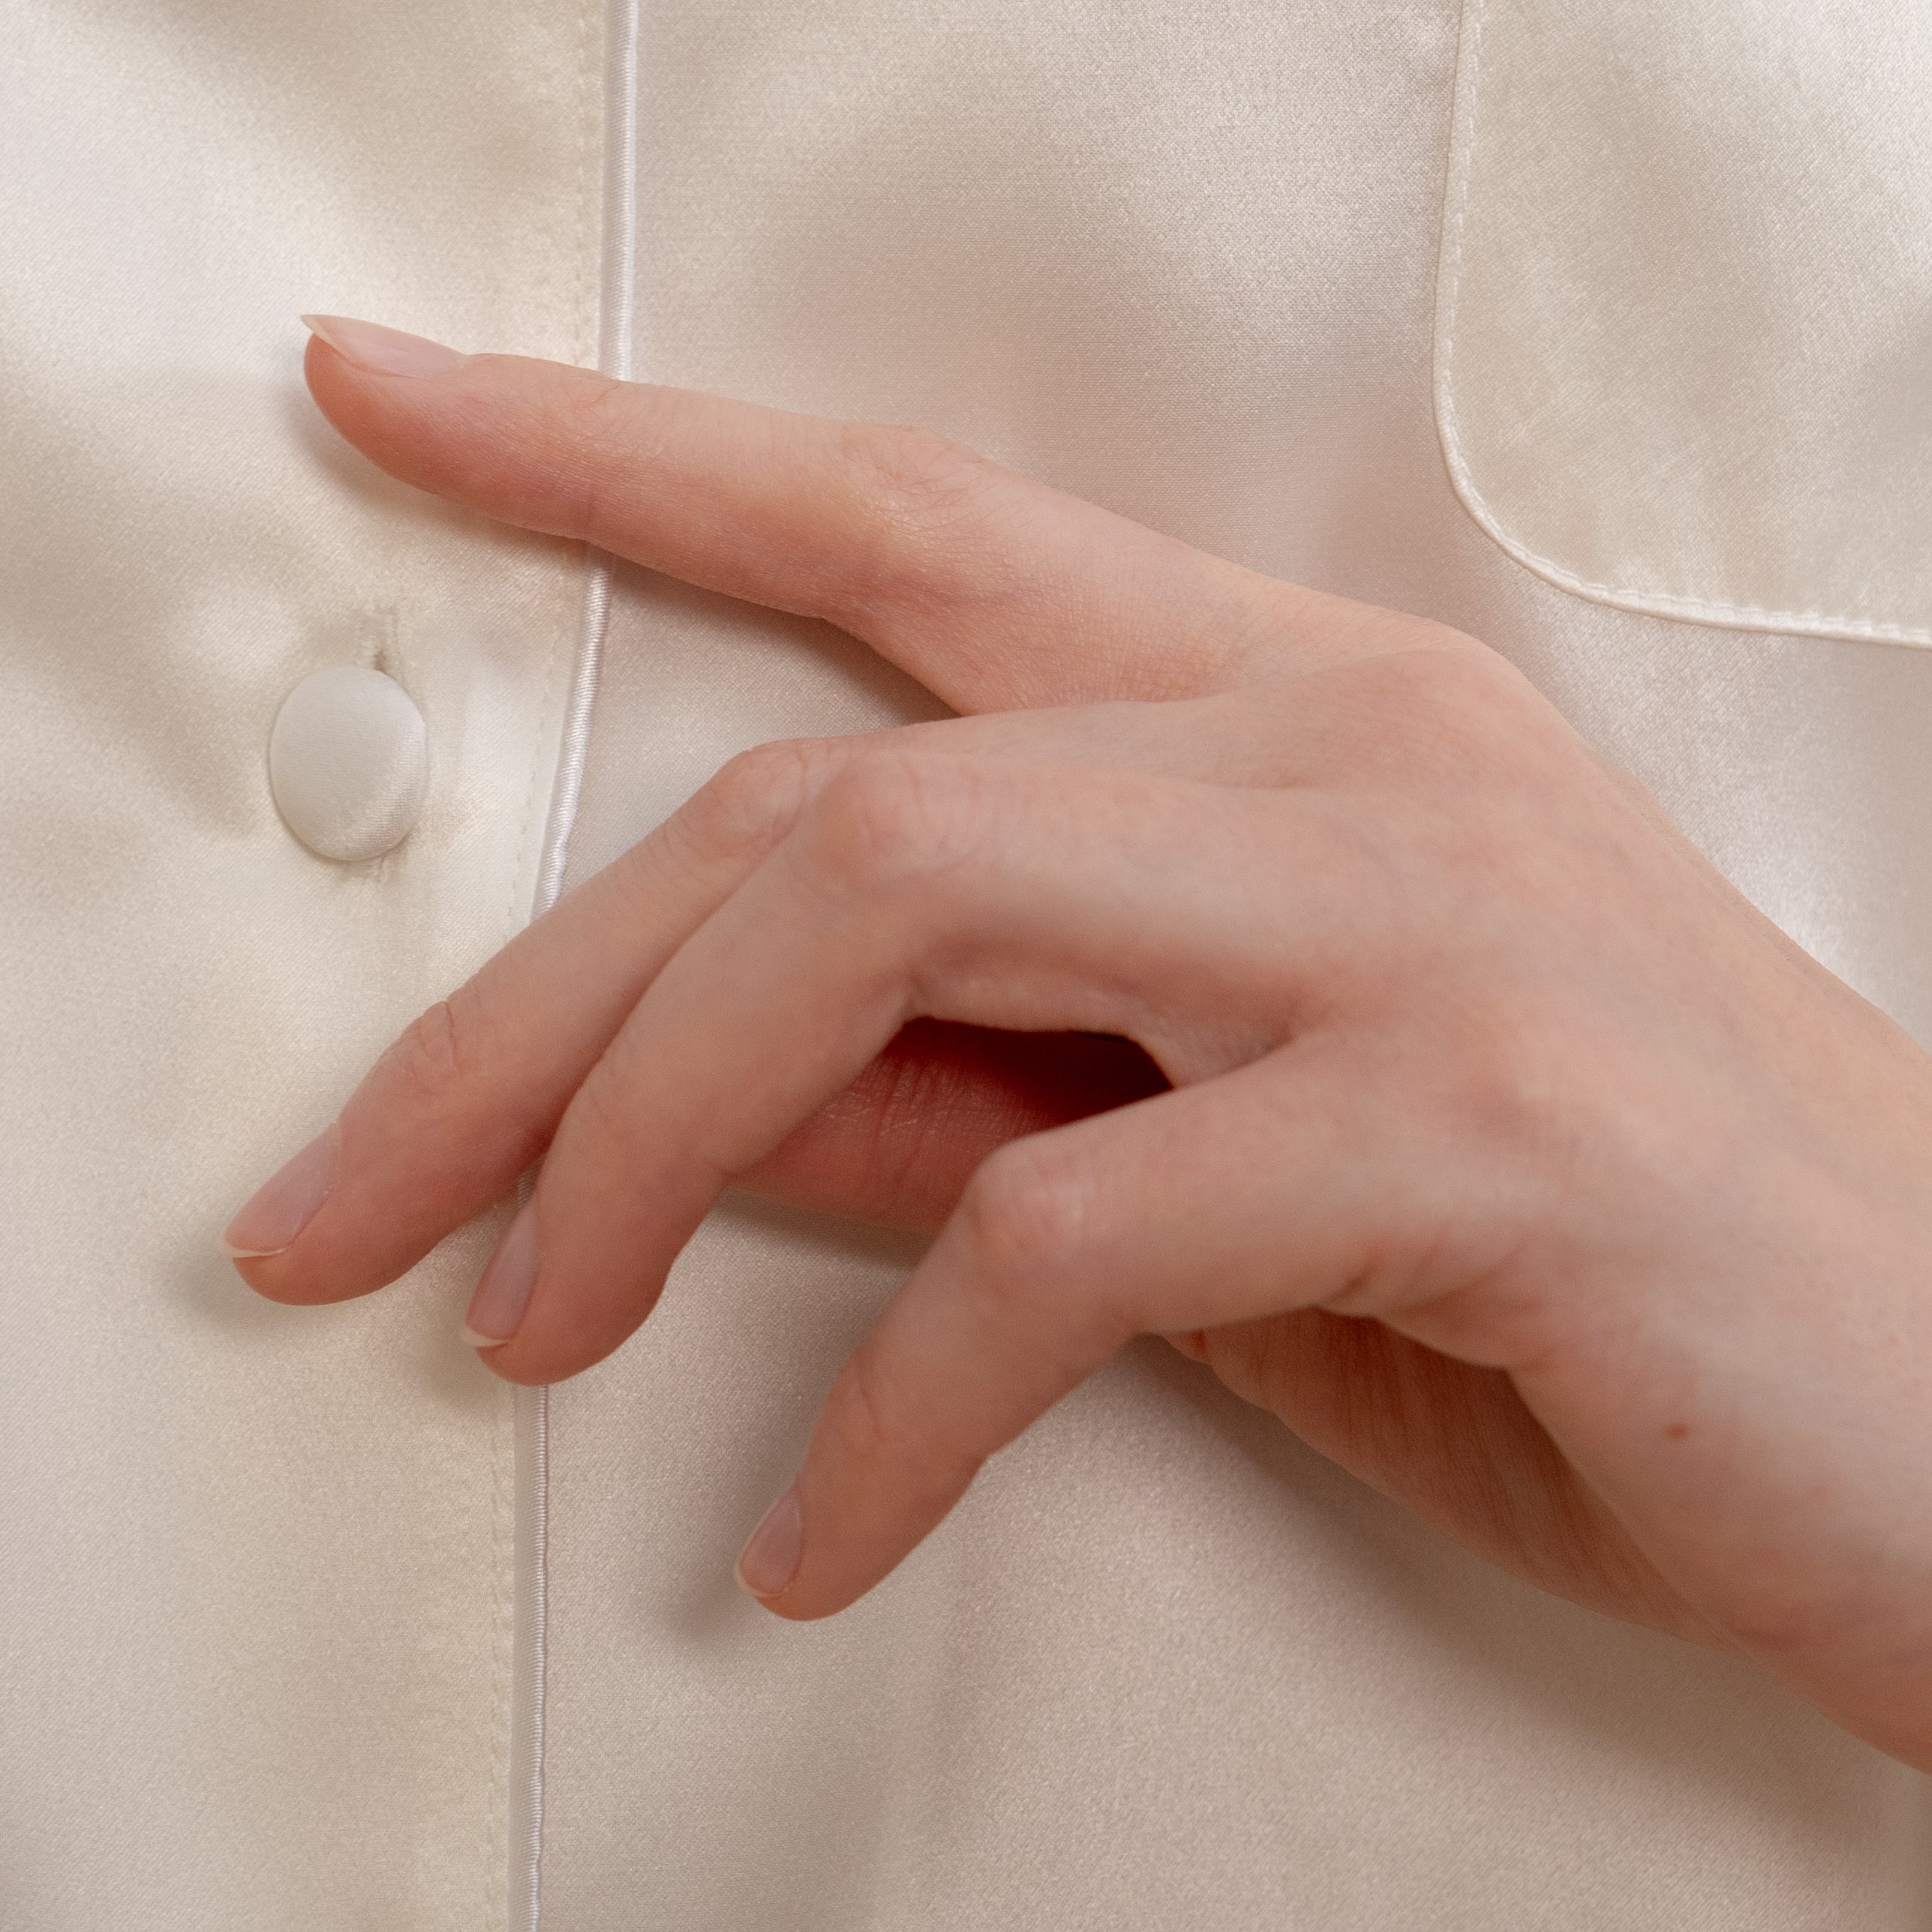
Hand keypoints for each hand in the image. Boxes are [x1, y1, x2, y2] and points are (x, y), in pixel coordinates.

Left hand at [224, 322, 1931, 1778]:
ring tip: (522, 1340)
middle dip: (518, 1013)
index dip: (613, 449)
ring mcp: (1429, 913)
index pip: (893, 514)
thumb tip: (670, 1108)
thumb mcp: (1229, 1193)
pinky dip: (889, 1409)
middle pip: (808, 791)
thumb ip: (968, 1104)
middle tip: (327, 1211)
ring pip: (890, 905)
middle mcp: (1346, 747)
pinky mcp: (1489, 1123)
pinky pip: (1068, 1235)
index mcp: (1292, 709)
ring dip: (638, 1146)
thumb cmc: (1604, 1303)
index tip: (374, 387)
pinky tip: (816, 1545)